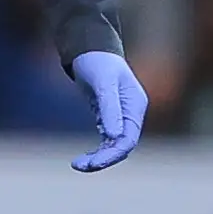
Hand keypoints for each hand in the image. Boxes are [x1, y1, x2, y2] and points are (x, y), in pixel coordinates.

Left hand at [69, 50, 146, 170]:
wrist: (90, 47)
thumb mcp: (102, 84)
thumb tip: (114, 138)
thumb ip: (109, 109)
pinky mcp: (108, 115)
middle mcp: (131, 113)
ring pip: (114, 145)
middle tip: (79, 166)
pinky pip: (106, 139)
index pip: (128, 140)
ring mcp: (120, 115)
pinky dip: (97, 149)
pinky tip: (83, 157)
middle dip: (103, 159)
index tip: (92, 163)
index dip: (112, 154)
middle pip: (122, 146)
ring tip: (77, 165)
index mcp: (135, 106)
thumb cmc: (97, 61)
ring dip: (98, 157)